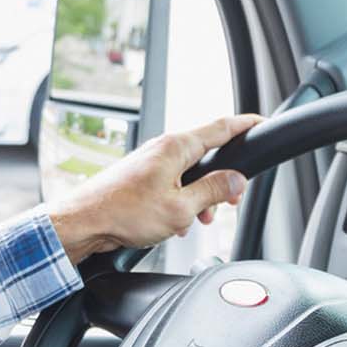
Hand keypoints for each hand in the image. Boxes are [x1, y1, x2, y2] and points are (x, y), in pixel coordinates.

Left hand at [47, 114, 263, 262]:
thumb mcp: (180, 208)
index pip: (222, 127)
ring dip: (201, 196)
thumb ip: (212, 191)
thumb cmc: (123, 213)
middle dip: (224, 179)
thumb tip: (235, 180)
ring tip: (199, 220)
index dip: (246, 125)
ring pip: (190, 173)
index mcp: (176, 147)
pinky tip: (176, 224)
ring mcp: (151, 162)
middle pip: (208, 154)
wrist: (82, 223)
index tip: (263, 123)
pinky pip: (173, 184)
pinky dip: (182, 201)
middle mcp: (163, 148)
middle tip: (231, 201)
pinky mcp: (141, 177)